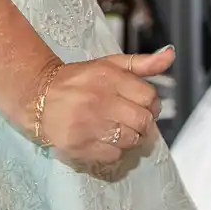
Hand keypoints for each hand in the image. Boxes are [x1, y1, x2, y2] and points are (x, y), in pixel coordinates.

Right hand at [35, 47, 171, 165]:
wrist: (39, 97)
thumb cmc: (80, 81)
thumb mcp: (110, 64)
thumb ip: (143, 63)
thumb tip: (171, 54)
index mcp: (109, 78)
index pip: (149, 97)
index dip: (151, 104)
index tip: (142, 105)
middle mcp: (100, 101)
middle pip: (143, 121)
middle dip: (143, 123)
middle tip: (132, 120)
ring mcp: (89, 126)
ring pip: (131, 140)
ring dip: (130, 138)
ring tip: (117, 129)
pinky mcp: (79, 147)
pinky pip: (114, 155)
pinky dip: (114, 151)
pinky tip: (103, 139)